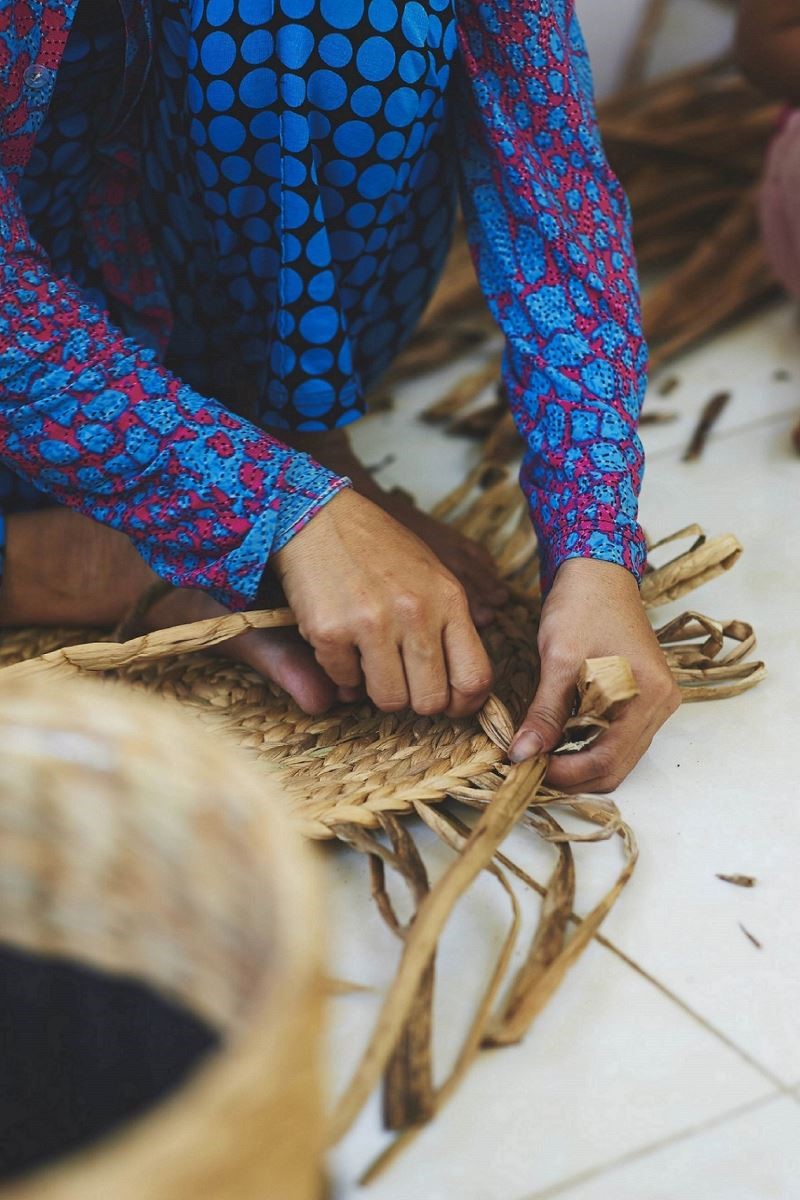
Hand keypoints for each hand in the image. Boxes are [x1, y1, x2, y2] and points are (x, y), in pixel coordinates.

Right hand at [272, 489, 493, 717]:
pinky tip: (339, 640)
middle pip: (430, 700)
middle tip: (401, 681)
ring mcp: (372, 623)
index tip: (451, 706)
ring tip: (369, 659)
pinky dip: (340, 671)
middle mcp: (415, 612)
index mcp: (448, 599)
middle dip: (415, 700)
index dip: (465, 704)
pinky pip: (344, 681)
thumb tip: (459, 688)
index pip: (475, 676)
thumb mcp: (430, 575)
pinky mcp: (331, 631)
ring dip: (377, 689)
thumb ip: (448, 625)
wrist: (317, 515)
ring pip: (389, 700)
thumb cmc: (377, 548)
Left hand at [508, 558, 680, 791]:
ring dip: (578, 763)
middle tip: (530, 767)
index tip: (528, 769)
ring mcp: (654, 703)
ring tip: (539, 754)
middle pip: (616, 766)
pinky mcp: (642, 698)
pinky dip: (587, 745)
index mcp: (648, 696)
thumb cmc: (582, 605)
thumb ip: (545, 712)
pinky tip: (557, 737)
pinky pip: (616, 738)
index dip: (566, 773)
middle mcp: (660, 705)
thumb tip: (522, 755)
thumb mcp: (560, 659)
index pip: (608, 760)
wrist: (599, 570)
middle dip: (572, 774)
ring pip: (617, 756)